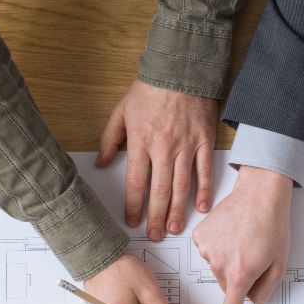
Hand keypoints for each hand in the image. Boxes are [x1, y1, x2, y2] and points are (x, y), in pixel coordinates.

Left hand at [96, 80, 216, 240]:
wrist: (180, 68)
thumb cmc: (150, 89)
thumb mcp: (121, 111)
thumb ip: (109, 139)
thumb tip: (100, 164)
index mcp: (141, 142)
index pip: (135, 183)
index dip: (133, 206)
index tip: (132, 221)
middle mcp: (163, 148)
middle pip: (159, 191)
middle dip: (156, 217)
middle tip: (155, 235)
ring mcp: (186, 146)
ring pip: (181, 186)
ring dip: (178, 211)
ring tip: (174, 228)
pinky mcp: (203, 142)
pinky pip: (204, 171)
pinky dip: (203, 191)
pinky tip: (201, 207)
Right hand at [192, 166, 291, 303]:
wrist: (260, 193)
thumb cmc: (273, 226)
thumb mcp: (279, 264)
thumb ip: (266, 290)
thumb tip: (252, 301)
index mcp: (241, 274)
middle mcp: (220, 264)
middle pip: (227, 285)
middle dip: (239, 276)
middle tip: (253, 254)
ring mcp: (207, 249)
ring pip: (218, 268)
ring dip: (230, 259)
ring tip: (243, 238)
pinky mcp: (200, 236)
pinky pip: (210, 251)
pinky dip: (220, 245)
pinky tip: (231, 232)